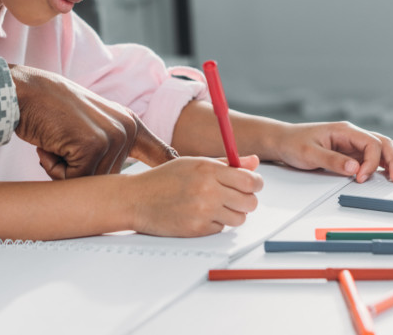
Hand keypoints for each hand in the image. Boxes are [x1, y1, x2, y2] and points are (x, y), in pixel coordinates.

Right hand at [10, 64, 177, 178]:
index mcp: (130, 123)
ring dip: (65, 170)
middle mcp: (127, 129)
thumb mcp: (92, 121)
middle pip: (111, 180)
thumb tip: (125, 179)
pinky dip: (54, 168)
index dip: (175, 170)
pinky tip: (50, 143)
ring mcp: (112, 137)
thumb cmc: (51, 108)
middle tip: (65, 143)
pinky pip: (74, 180)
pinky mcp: (93, 145)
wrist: (25, 90)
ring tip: (57, 139)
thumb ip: (112, 142)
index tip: (203, 178)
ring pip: (90, 183)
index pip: (162, 153)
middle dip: (81, 171)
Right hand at [125, 155, 262, 236]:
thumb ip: (227, 163)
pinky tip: (199, 215)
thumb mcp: (194, 163)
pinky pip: (221, 229)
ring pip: (239, 218)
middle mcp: (208, 190)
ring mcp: (203, 212)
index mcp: (208, 169)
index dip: (256, 184)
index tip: (253, 185)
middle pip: (250, 202)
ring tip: (215, 206)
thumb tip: (254, 162)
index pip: (249, 180)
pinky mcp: (198, 229)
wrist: (136, 200)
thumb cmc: (164, 179)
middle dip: (246, 200)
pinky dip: (215, 223)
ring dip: (232, 214)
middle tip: (235, 197)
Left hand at [267, 121, 392, 182]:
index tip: (362, 178)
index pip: (370, 143)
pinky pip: (373, 157)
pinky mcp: (351, 152)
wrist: (282, 141)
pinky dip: (385, 164)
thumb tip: (355, 169)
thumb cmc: (293, 144)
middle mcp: (352, 135)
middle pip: (383, 143)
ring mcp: (353, 143)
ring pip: (382, 149)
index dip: (371, 162)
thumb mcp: (309, 154)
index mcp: (344, 130)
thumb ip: (332, 161)